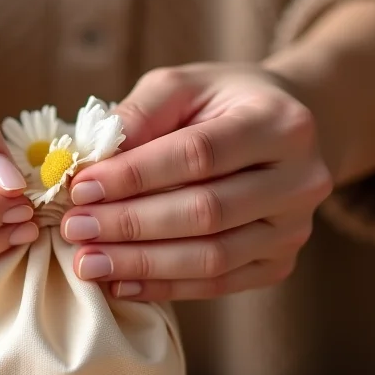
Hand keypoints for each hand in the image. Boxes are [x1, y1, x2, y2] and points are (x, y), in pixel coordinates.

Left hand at [61, 64, 332, 299]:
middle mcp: (300, 179)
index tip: (81, 188)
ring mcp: (293, 229)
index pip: (199, 155)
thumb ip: (139, 114)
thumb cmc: (221, 105)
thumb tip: (90, 160)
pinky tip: (119, 284)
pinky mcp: (278, 264)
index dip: (135, 175)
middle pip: (206, 211)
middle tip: (74, 228)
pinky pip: (218, 284)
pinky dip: (165, 288)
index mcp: (279, 123)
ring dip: (142, 263)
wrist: (280, 135)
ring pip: (213, 257)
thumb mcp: (183, 87)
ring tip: (87, 262)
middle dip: (131, 224)